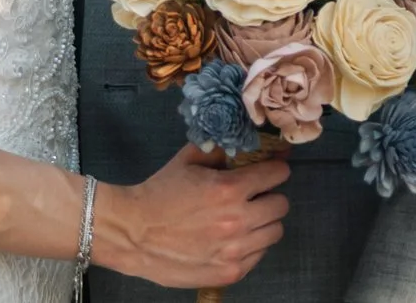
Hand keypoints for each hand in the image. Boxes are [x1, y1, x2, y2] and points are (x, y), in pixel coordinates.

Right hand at [91, 144, 290, 288]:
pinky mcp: (232, 272)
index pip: (276, 175)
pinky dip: (252, 244)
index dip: (274, 170)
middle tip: (254, 196)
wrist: (133, 233)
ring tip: (244, 219)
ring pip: (275, 231)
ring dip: (263, 222)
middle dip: (270, 196)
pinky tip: (232, 238)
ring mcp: (236, 250)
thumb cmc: (159, 193)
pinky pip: (260, 254)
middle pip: (281, 205)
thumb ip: (218, 149)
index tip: (269, 171)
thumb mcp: (186, 161)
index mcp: (228, 189)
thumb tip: (244, 143)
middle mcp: (238, 220)